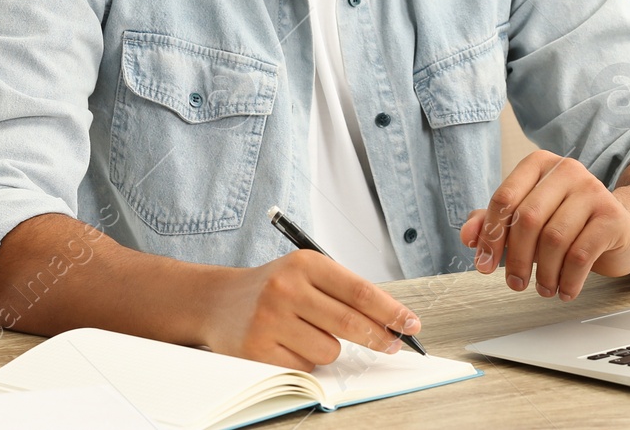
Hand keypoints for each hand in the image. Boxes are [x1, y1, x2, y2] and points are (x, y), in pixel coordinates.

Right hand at [196, 250, 421, 370]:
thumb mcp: (307, 273)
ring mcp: (269, 320)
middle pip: (349, 323)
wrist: (218, 302)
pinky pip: (305, 366)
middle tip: (393, 344)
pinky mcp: (257, 350)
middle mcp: (286, 288)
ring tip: (305, 332)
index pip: (360, 290)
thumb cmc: (274, 287)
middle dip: (379, 337)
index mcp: (305, 263)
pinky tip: (286, 344)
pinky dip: (304, 360)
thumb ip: (344, 292)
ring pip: (329, 350)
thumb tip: (390, 321)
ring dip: (329, 348)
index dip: (391, 311)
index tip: (410, 323)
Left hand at [457, 150, 629, 301]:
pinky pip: (580, 254)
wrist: (621, 232)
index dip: (490, 236)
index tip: (484, 266)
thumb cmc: (569, 225)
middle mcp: (567, 170)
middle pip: (528, 218)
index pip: (505, 198)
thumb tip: (468, 236)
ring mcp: (593, 190)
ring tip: (545, 289)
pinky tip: (565, 291)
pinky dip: (568, 280)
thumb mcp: (528, 221)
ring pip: (554, 238)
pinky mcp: (612, 216)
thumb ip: (494, 224)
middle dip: (516, 259)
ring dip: (544, 274)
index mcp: (540, 164)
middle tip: (515, 284)